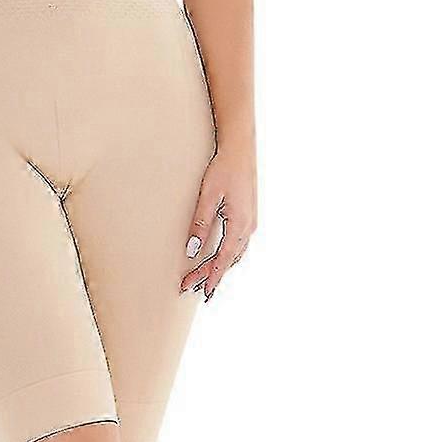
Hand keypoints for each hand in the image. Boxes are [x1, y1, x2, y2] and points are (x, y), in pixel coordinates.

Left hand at [179, 140, 256, 301]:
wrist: (241, 150)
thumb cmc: (223, 170)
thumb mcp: (208, 196)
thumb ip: (201, 224)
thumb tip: (192, 250)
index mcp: (239, 225)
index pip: (223, 260)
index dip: (211, 277)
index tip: (202, 292)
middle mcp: (248, 227)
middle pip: (228, 260)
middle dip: (209, 275)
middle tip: (190, 287)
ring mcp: (250, 222)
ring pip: (235, 254)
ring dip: (219, 267)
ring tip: (202, 278)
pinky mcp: (248, 216)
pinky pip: (238, 245)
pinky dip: (227, 256)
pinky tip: (219, 258)